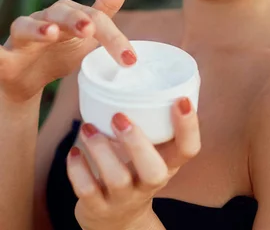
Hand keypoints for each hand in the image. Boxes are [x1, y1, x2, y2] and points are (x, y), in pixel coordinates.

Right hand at [0, 0, 137, 102]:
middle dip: (75, 19)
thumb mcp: (88, 34)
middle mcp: (45, 19)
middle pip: (61, 14)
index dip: (112, 37)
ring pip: (25, 26)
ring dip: (38, 28)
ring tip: (51, 33)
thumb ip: (106, 7)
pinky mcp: (5, 57)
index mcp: (69, 15)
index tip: (130, 58)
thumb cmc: (62, 49)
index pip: (94, 18)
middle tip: (89, 29)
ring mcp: (23, 36)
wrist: (28, 79)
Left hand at [66, 97, 200, 229]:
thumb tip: (139, 61)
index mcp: (169, 162)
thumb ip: (152, 118)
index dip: (189, 126)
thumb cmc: (137, 168)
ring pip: (117, 179)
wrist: (117, 219)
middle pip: (154, 171)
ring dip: (100, 150)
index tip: (181, 98)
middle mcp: (150, 183)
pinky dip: (78, 170)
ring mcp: (124, 198)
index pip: (190, 149)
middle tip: (119, 116)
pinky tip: (74, 152)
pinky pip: (87, 191)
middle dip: (137, 143)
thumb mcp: (153, 149)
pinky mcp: (98, 208)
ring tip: (87, 127)